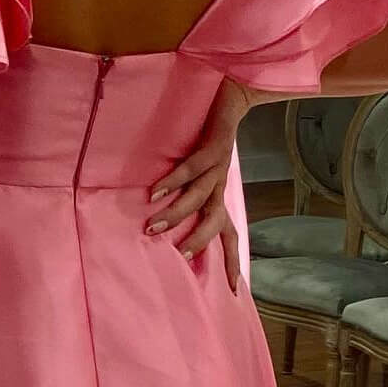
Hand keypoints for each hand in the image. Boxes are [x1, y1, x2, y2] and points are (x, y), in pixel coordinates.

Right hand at [145, 77, 262, 291]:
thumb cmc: (210, 134)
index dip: (231, 262)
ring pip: (200, 198)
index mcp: (220, 195)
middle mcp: (221, 186)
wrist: (234, 94)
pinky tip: (155, 190)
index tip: (234, 292)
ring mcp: (219, 167)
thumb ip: (186, 191)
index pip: (230, 236)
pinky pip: (191, 168)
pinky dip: (173, 180)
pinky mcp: (214, 146)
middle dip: (199, 242)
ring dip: (176, 214)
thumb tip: (160, 214)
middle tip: (178, 258)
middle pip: (216, 224)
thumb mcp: (200, 170)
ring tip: (153, 226)